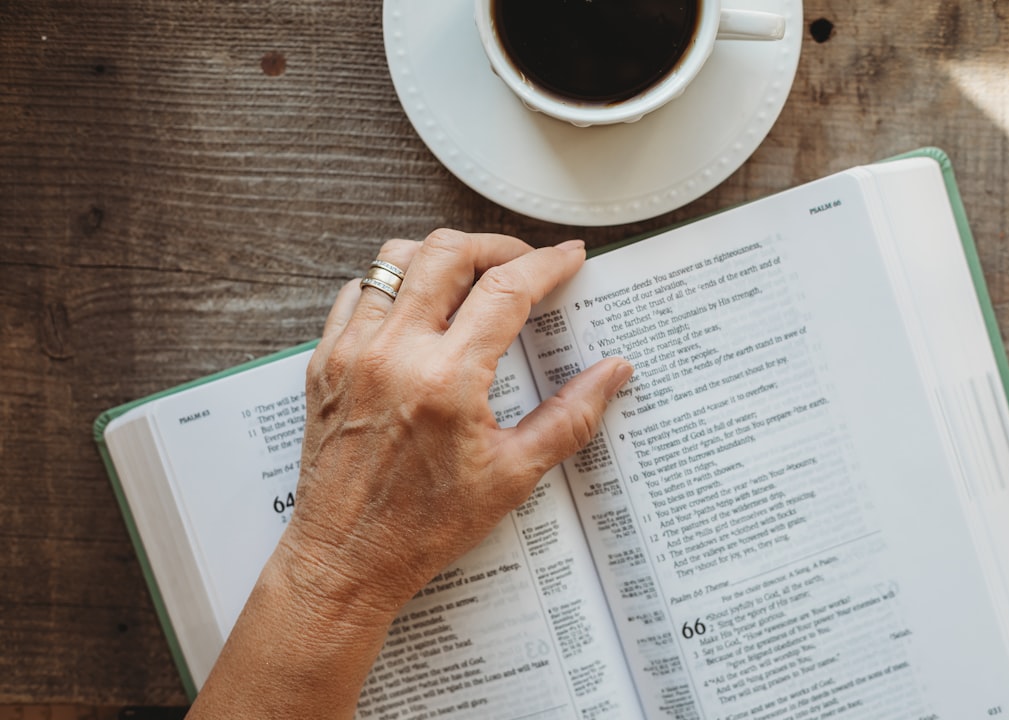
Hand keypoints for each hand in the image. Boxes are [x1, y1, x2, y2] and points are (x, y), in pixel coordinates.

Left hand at [282, 229, 632, 614]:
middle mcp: (394, 353)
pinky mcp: (325, 362)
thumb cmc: (426, 525)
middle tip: (524, 263)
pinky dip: (392, 283)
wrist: (346, 559)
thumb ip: (570, 416)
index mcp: (446, 381)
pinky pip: (356, 292)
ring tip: (472, 277)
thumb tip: (614, 372)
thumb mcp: (513, 475)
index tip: (569, 258)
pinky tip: (417, 305)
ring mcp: (352, 353)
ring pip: (396, 259)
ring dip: (442, 256)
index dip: (547, 264)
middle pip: (448, 253)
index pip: (506, 290)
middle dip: (497, 246)